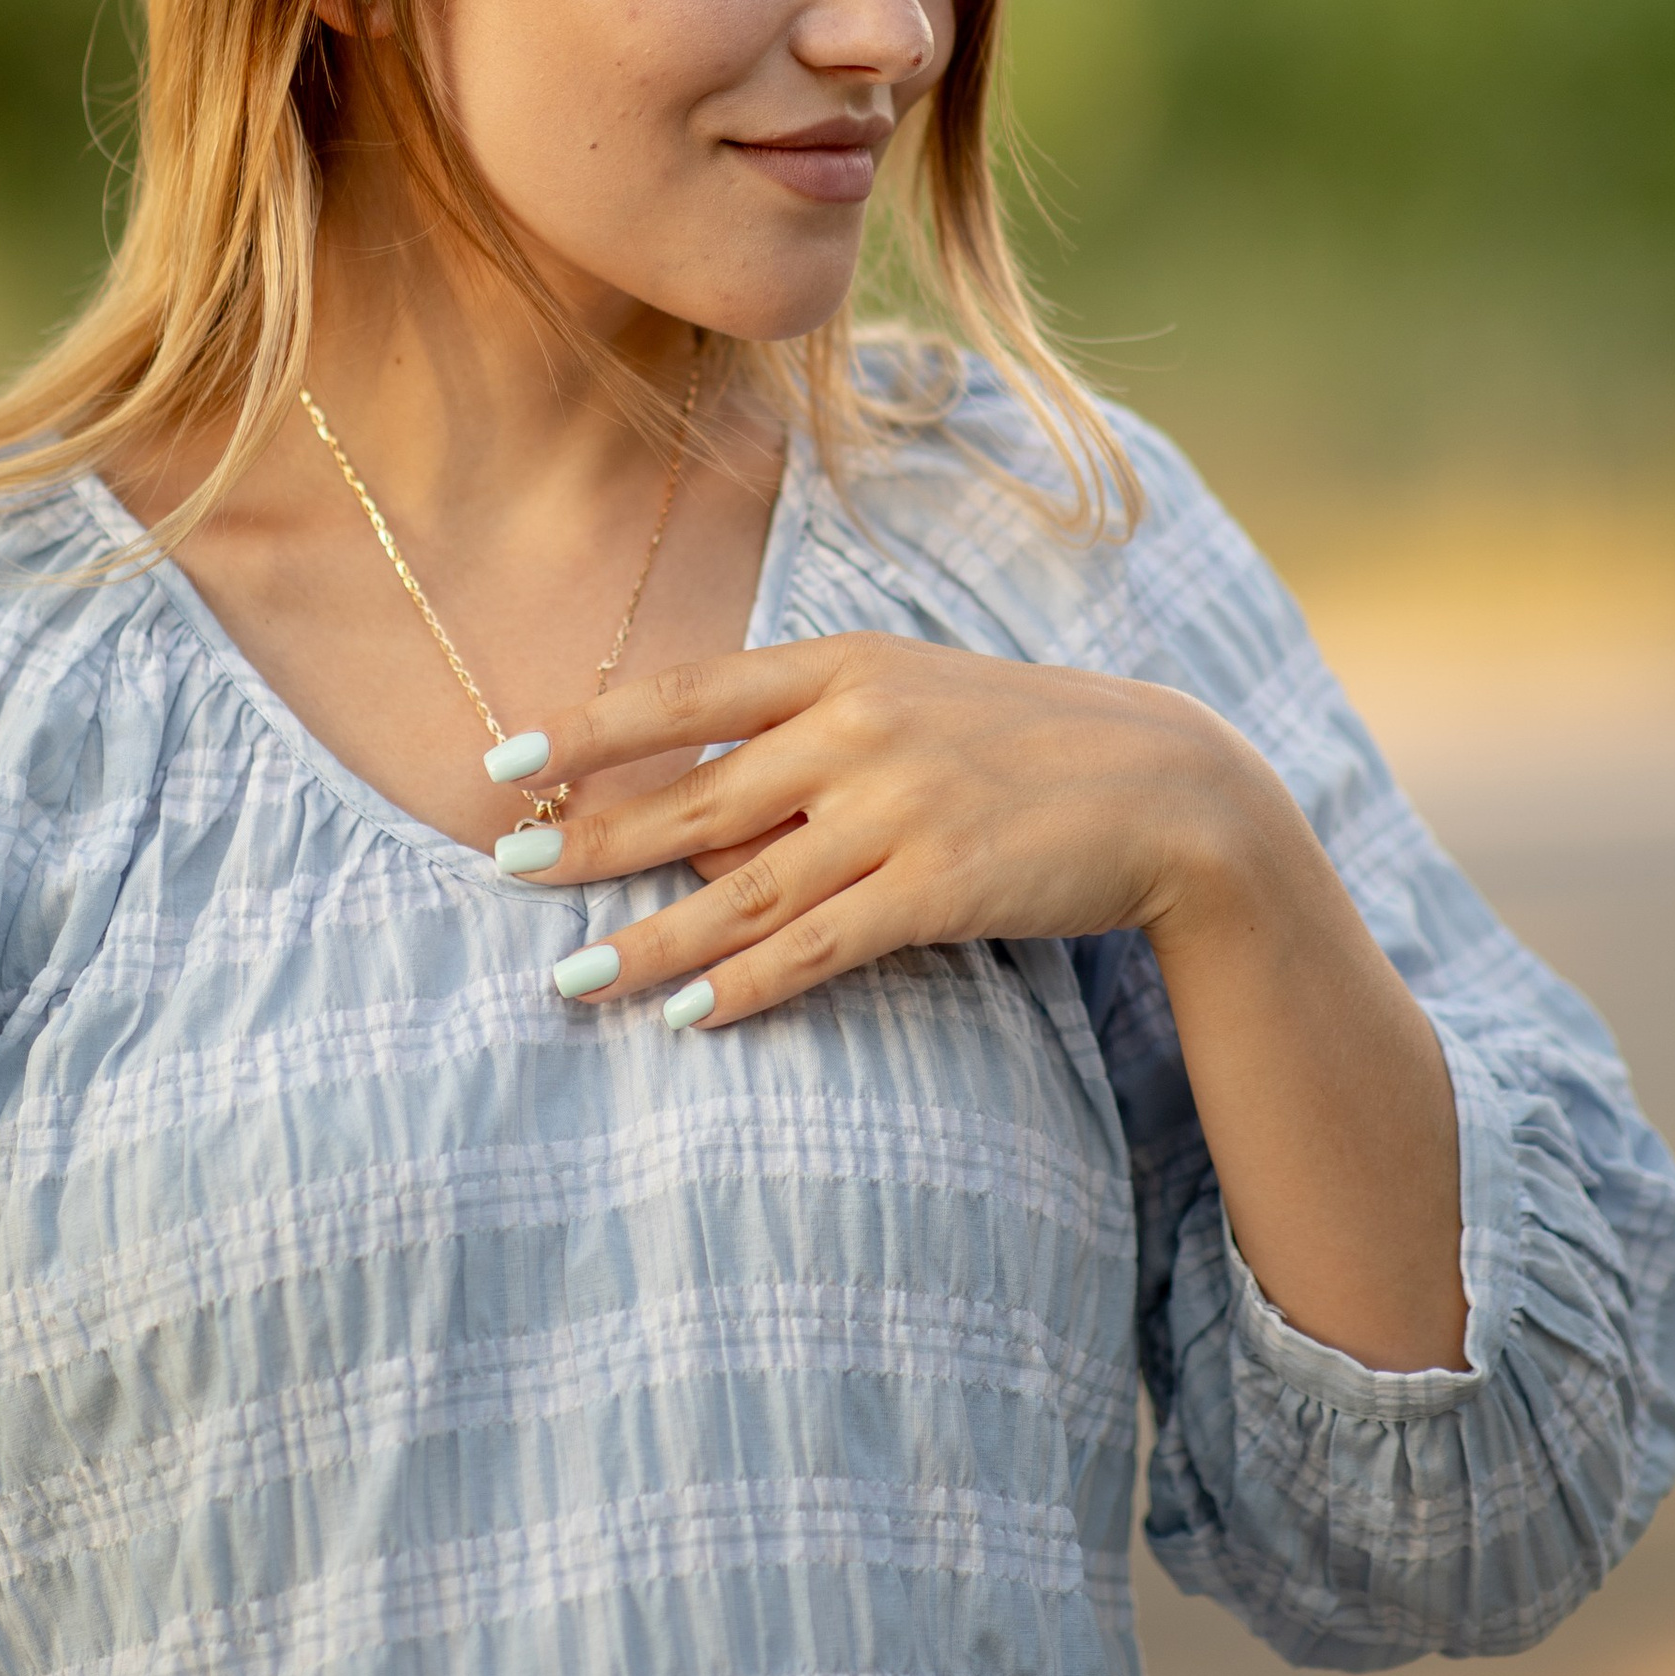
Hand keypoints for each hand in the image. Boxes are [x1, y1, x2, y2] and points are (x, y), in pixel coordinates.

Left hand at [504, 626, 1468, 1367]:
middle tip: (506, 871)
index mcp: (847, 660)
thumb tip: (699, 789)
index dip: (589, 728)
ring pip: (741, 886)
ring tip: (567, 976)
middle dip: (591, 839)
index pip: (688, 692)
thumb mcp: (918, 695)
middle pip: (694, 795)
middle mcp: (860, 725)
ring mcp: (900, 806)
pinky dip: (745, 985)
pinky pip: (816, 946)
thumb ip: (813, 726)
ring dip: (648, 939)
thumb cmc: (1029, 741)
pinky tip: (687, 1015)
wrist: (1171, 786)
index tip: (503, 757)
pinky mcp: (939, 886)